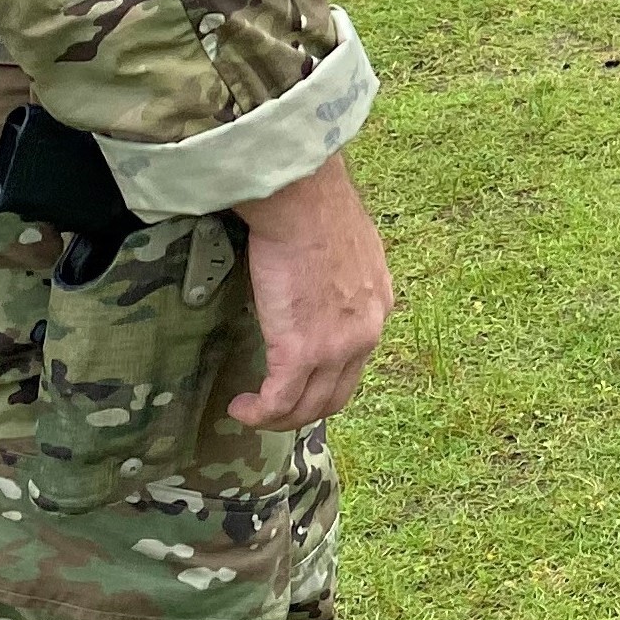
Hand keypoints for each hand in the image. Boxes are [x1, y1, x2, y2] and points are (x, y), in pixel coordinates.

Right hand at [231, 151, 393, 428]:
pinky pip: (279, 402)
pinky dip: (258, 413)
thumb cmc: (316, 208)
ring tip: (251, 409)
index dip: (325, 378)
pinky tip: (241, 407)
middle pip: (336, 395)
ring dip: (276, 417)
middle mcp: (366, 333)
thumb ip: (344, 273)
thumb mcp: (350, 245)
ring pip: (307, 407)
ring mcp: (336, 347)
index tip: (297, 379)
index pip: (357, 361)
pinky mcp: (301, 352)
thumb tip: (321, 276)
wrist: (304, 202)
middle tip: (271, 405)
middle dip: (302, 408)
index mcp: (378, 305)